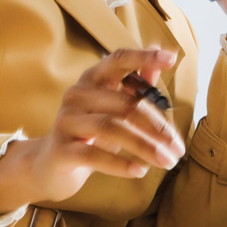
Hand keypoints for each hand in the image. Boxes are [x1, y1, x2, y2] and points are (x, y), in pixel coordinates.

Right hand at [0, 47, 184, 216]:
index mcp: (92, 79)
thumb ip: (137, 84)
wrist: (48, 166)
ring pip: (111, 128)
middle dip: (157, 126)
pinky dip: (120, 164)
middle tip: (178, 148)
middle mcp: (76, 94)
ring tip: (167, 161)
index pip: (118, 60)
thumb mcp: (113, 108)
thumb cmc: (88, 134)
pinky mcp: (61, 150)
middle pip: (124, 103)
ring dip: (145, 146)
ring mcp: (66, 121)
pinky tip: (140, 171)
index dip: (144, 57)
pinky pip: (93, 155)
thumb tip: (163, 55)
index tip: (171, 58)